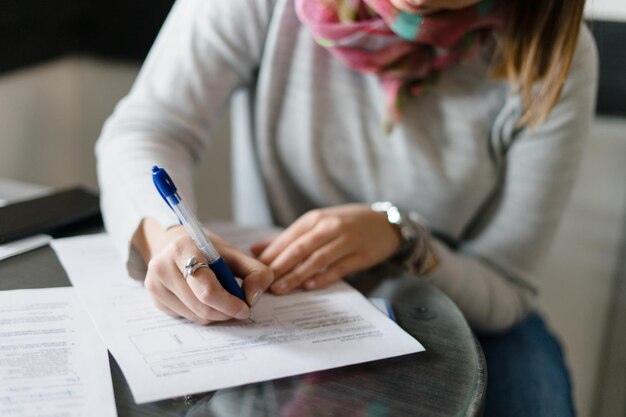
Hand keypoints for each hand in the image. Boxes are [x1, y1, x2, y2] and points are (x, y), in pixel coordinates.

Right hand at [135, 219, 273, 324]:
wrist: (173, 242)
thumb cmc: (206, 249)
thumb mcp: (233, 253)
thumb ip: (254, 272)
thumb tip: (253, 298)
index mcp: (182, 249)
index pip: (207, 289)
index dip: (229, 303)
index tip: (245, 307)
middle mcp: (163, 267)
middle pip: (202, 307)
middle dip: (226, 311)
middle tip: (240, 306)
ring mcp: (155, 285)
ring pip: (196, 317)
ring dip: (216, 314)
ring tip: (224, 300)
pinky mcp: (155, 299)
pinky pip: (187, 318)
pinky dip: (202, 313)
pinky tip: (205, 299)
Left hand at [251, 204, 400, 293]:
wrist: (385, 222)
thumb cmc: (346, 224)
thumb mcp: (318, 224)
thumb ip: (288, 238)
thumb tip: (255, 250)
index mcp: (315, 218)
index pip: (288, 238)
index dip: (270, 256)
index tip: (254, 271)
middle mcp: (329, 226)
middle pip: (300, 248)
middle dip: (280, 267)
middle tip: (263, 283)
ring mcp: (347, 240)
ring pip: (317, 259)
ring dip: (297, 275)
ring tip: (281, 289)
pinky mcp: (361, 254)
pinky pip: (339, 268)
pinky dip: (323, 277)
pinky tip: (309, 286)